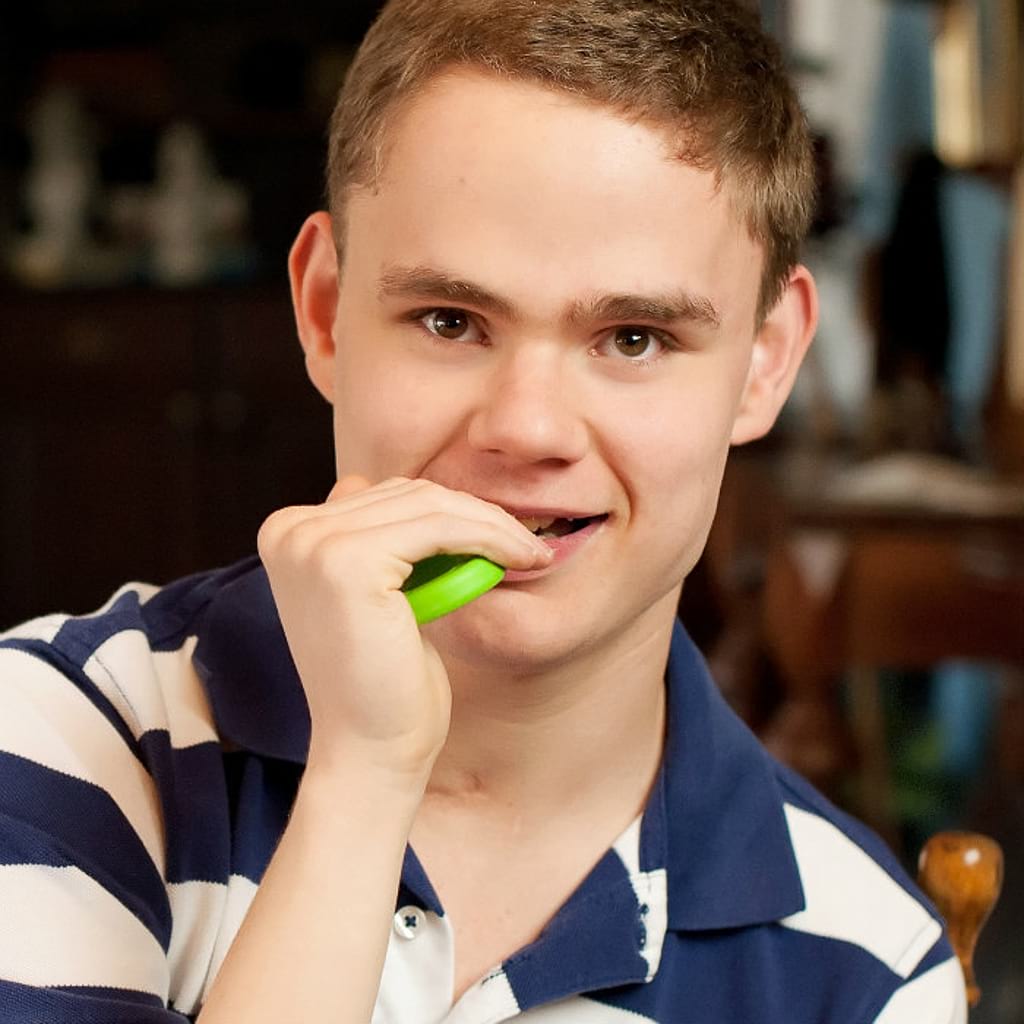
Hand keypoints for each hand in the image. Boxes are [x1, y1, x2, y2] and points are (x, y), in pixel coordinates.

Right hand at [257, 475, 551, 783]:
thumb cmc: (383, 684)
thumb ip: (372, 541)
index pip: (386, 495)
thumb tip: (388, 491)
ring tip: (530, 554)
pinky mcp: (346, 561)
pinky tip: (517, 561)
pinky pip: (440, 527)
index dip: (449, 512)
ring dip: (493, 526)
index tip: (498, 536)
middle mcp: (289, 530)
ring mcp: (312, 544)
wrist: (370, 752)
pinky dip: (489, 538)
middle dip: (477, 515)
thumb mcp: (374, 596)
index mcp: (288, 534)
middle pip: (409, 494)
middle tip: (526, 547)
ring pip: (431, 506)